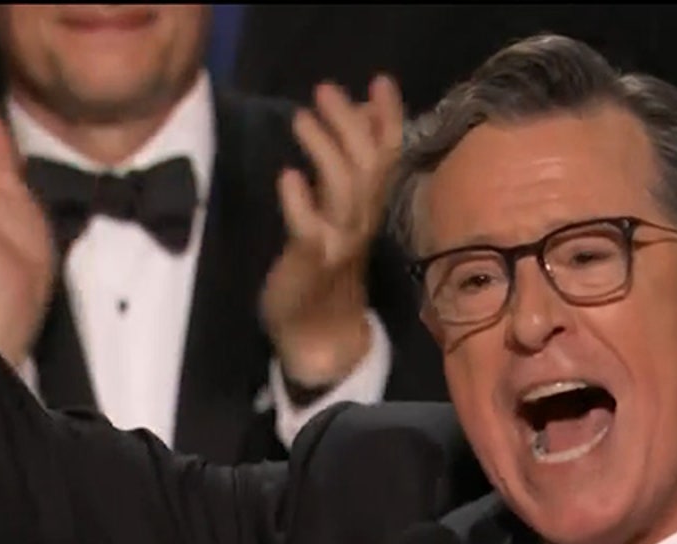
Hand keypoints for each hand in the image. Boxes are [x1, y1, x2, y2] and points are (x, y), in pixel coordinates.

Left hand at [261, 76, 403, 387]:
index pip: (389, 155)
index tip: (380, 80)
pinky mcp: (311, 265)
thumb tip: (362, 109)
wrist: (319, 332)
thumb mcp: (342, 208)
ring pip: (345, 192)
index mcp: (370, 206)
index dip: (388, 117)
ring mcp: (338, 243)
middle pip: (368, 166)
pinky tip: (287, 177)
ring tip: (300, 117)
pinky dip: (300, 202)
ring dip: (325, 151)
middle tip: (324, 89)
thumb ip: (351, 163)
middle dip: (349, 124)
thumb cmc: (325, 264)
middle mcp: (361, 221)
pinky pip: (310, 231)